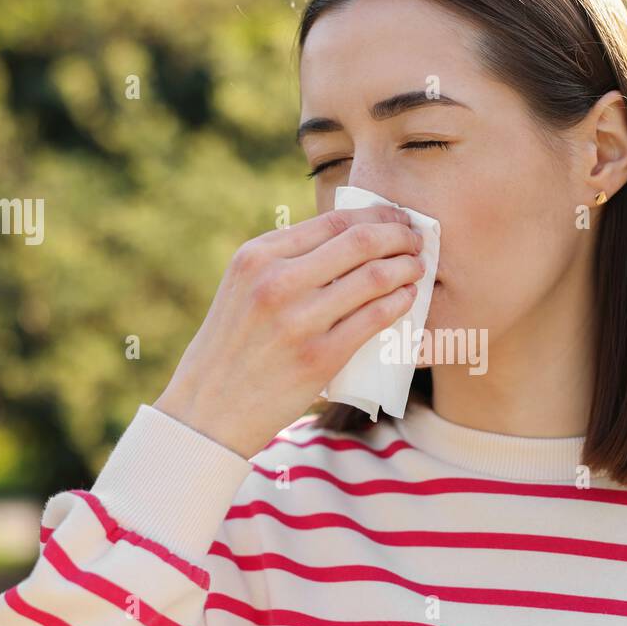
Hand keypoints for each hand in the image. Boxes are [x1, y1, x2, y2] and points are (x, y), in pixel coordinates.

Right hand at [153, 205, 425, 457]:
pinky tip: (408, 299)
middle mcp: (276, 281)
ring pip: (374, 278)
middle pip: (360, 242)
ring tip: (417, 268)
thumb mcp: (242, 288)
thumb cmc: (233, 347)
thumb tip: (348, 240)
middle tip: (417, 240)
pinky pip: (375, 318)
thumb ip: (284, 262)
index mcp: (257, 256)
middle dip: (399, 236)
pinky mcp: (320, 356)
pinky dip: (400, 303)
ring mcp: (299, 320)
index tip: (397, 218)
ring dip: (406, 268)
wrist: (209, 410)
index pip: (333, 221)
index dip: (377, 215)